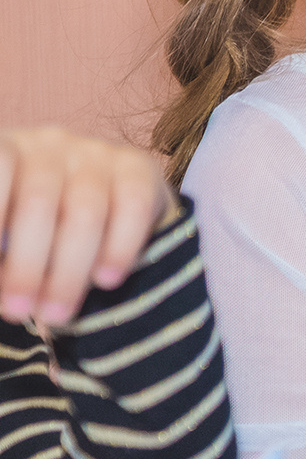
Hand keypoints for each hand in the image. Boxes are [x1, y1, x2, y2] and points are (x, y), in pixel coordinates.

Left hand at [0, 126, 176, 324]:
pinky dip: (119, 249)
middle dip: (26, 266)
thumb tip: (3, 287)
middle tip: (17, 310)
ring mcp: (96, 152)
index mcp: (7, 151)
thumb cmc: (27, 230)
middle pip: (39, 203)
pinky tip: (105, 281)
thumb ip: (0, 252)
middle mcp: (48, 143)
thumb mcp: (3, 239)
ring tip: (56, 315)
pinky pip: (133, 208)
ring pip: (86, 213)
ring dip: (69, 272)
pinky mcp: (139, 166)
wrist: (92, 209)